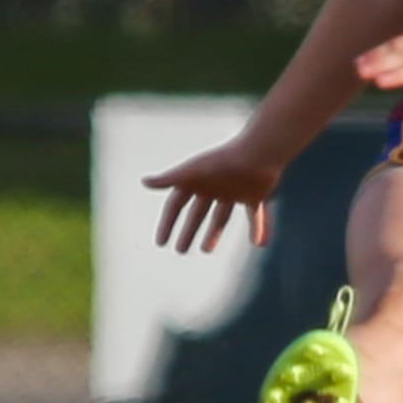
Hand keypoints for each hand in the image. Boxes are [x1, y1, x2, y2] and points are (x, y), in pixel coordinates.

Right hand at [143, 134, 283, 252]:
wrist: (259, 152)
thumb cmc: (223, 161)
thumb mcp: (193, 171)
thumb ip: (170, 179)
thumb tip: (144, 182)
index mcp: (197, 180)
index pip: (176, 205)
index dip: (167, 223)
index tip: (160, 243)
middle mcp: (214, 186)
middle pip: (197, 214)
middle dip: (188, 231)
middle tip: (180, 250)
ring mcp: (235, 191)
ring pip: (221, 217)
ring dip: (214, 233)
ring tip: (206, 250)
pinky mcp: (255, 194)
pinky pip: (256, 216)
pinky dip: (258, 228)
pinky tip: (259, 243)